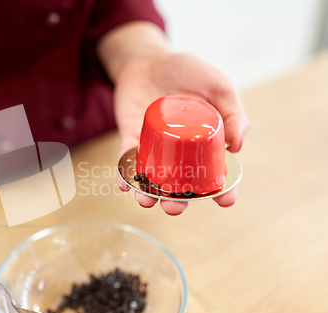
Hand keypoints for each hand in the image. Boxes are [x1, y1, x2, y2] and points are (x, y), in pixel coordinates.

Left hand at [98, 22, 249, 214]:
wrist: (150, 58)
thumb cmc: (188, 71)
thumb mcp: (217, 85)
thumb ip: (232, 112)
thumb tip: (238, 147)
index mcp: (204, 143)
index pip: (216, 173)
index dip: (222, 190)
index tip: (225, 201)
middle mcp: (180, 152)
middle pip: (181, 185)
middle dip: (178, 202)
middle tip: (175, 207)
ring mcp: (155, 147)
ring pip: (152, 179)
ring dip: (148, 195)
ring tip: (146, 201)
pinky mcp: (131, 138)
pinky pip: (127, 160)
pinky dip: (124, 173)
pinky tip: (123, 183)